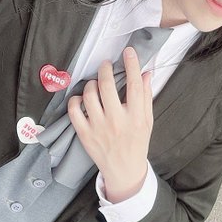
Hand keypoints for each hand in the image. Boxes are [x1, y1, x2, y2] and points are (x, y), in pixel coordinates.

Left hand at [67, 47, 152, 201]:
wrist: (124, 170)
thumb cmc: (137, 142)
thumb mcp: (147, 120)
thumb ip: (146, 96)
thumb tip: (146, 73)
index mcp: (136, 117)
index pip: (134, 84)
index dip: (131, 64)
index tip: (128, 52)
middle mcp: (117, 121)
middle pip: (107, 85)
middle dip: (105, 69)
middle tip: (106, 65)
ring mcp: (98, 127)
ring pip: (89, 94)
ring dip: (91, 84)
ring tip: (95, 84)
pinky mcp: (84, 134)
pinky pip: (74, 110)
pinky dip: (75, 100)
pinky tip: (81, 99)